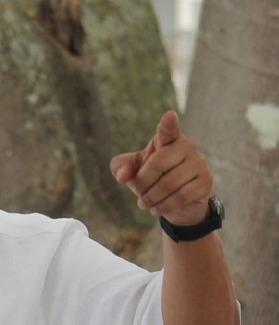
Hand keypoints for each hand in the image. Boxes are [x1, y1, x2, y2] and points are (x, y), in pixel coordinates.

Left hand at [110, 111, 212, 225]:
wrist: (174, 199)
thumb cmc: (150, 178)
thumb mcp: (131, 170)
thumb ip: (120, 166)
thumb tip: (123, 175)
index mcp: (167, 139)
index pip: (168, 129)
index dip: (168, 123)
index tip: (169, 115)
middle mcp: (186, 146)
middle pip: (157, 165)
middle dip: (142, 184)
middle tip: (138, 193)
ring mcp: (199, 163)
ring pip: (168, 184)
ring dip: (151, 198)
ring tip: (145, 203)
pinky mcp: (205, 181)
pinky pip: (181, 196)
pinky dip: (164, 206)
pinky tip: (156, 208)